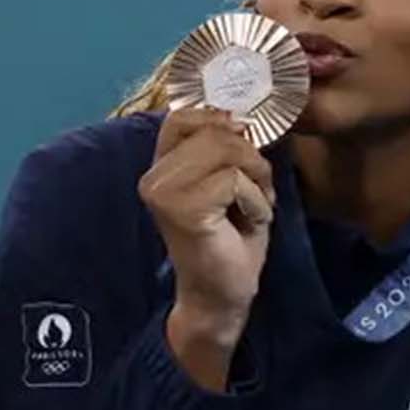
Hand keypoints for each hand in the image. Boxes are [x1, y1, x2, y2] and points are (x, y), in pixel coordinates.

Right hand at [139, 108, 276, 377]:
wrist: (221, 294)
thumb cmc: (231, 237)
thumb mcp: (232, 179)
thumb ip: (227, 146)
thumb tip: (240, 116)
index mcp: (162, 163)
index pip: (188, 114)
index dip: (224, 125)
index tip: (241, 158)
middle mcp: (153, 174)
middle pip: (218, 130)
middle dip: (252, 160)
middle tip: (252, 196)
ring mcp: (162, 191)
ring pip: (229, 151)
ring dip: (256, 181)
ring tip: (249, 209)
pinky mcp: (180, 209)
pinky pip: (235, 180)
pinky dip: (255, 203)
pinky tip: (245, 225)